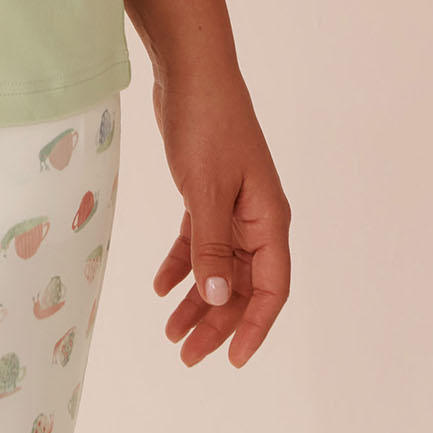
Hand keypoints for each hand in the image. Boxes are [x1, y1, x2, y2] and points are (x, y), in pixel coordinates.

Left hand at [150, 60, 291, 366]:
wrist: (190, 72)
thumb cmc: (205, 124)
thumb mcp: (205, 189)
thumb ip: (210, 244)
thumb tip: (216, 295)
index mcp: (268, 219)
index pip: (271, 288)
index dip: (255, 326)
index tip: (233, 360)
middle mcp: (256, 218)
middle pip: (241, 284)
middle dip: (216, 321)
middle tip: (185, 354)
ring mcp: (232, 206)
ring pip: (218, 266)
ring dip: (197, 299)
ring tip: (170, 331)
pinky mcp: (207, 193)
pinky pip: (199, 240)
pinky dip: (182, 264)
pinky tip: (160, 286)